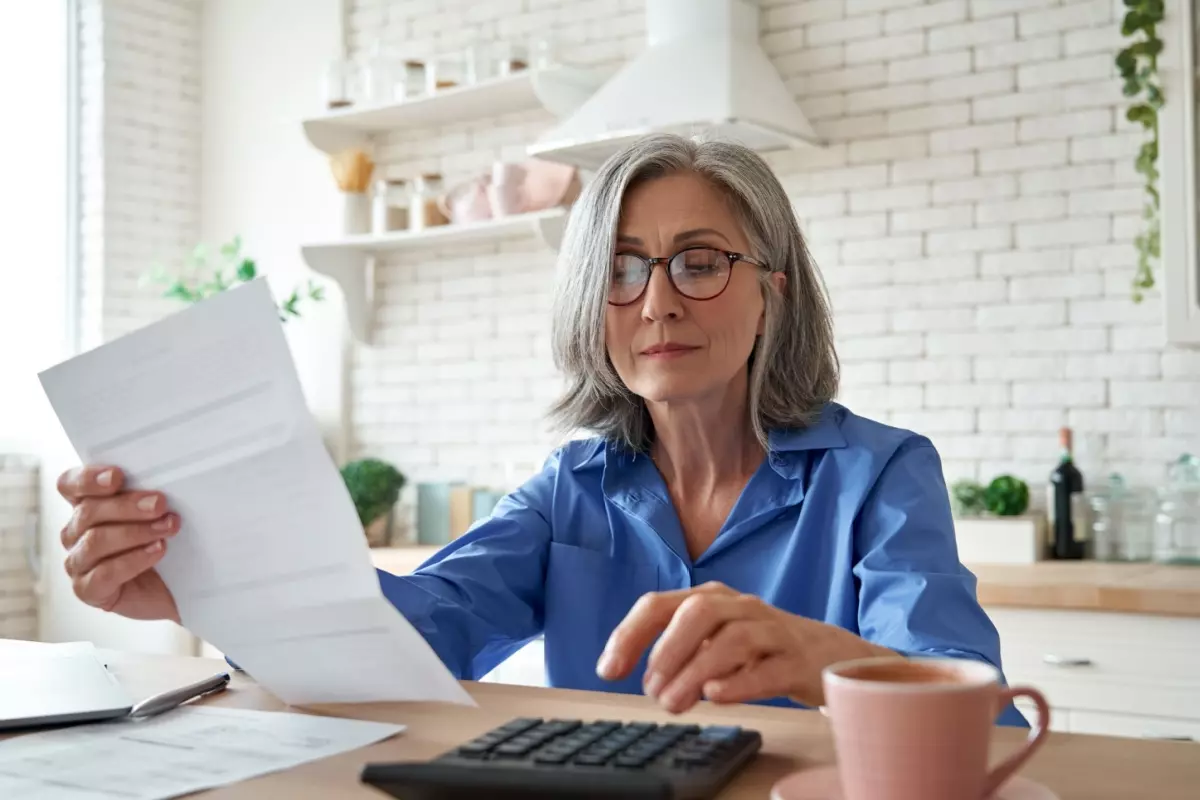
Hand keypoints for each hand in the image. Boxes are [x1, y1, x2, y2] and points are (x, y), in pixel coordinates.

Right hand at [57, 465, 180, 622]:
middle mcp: (75, 533)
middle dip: (128, 506)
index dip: (88, 479)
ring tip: (167, 528)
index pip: (69, 485)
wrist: (174, 587)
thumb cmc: (162, 543)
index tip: (117, 476)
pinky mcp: (88, 590)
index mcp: (86, 506)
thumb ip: (148, 496)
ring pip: (96, 541)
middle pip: (88, 512)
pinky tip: (157, 550)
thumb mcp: (156, 514)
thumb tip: (164, 481)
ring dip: (136, 532)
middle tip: (160, 504)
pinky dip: (134, 560)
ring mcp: (78, 563)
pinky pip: (104, 573)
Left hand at [596, 582, 890, 713]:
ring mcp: (772, 631)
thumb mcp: (715, 641)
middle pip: (698, 611)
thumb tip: (646, 678)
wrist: (829, 655)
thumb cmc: (761, 649)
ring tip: (674, 703)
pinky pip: (769, 668)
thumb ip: (680, 653)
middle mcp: (740, 607)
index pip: (660, 604)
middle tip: (649, 688)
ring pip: (733, 640)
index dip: (629, 635)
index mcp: (712, 599)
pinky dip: (740, 682)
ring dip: (696, 671)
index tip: (607, 670)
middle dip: (667, 649)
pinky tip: (716, 695)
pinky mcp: (798, 661)